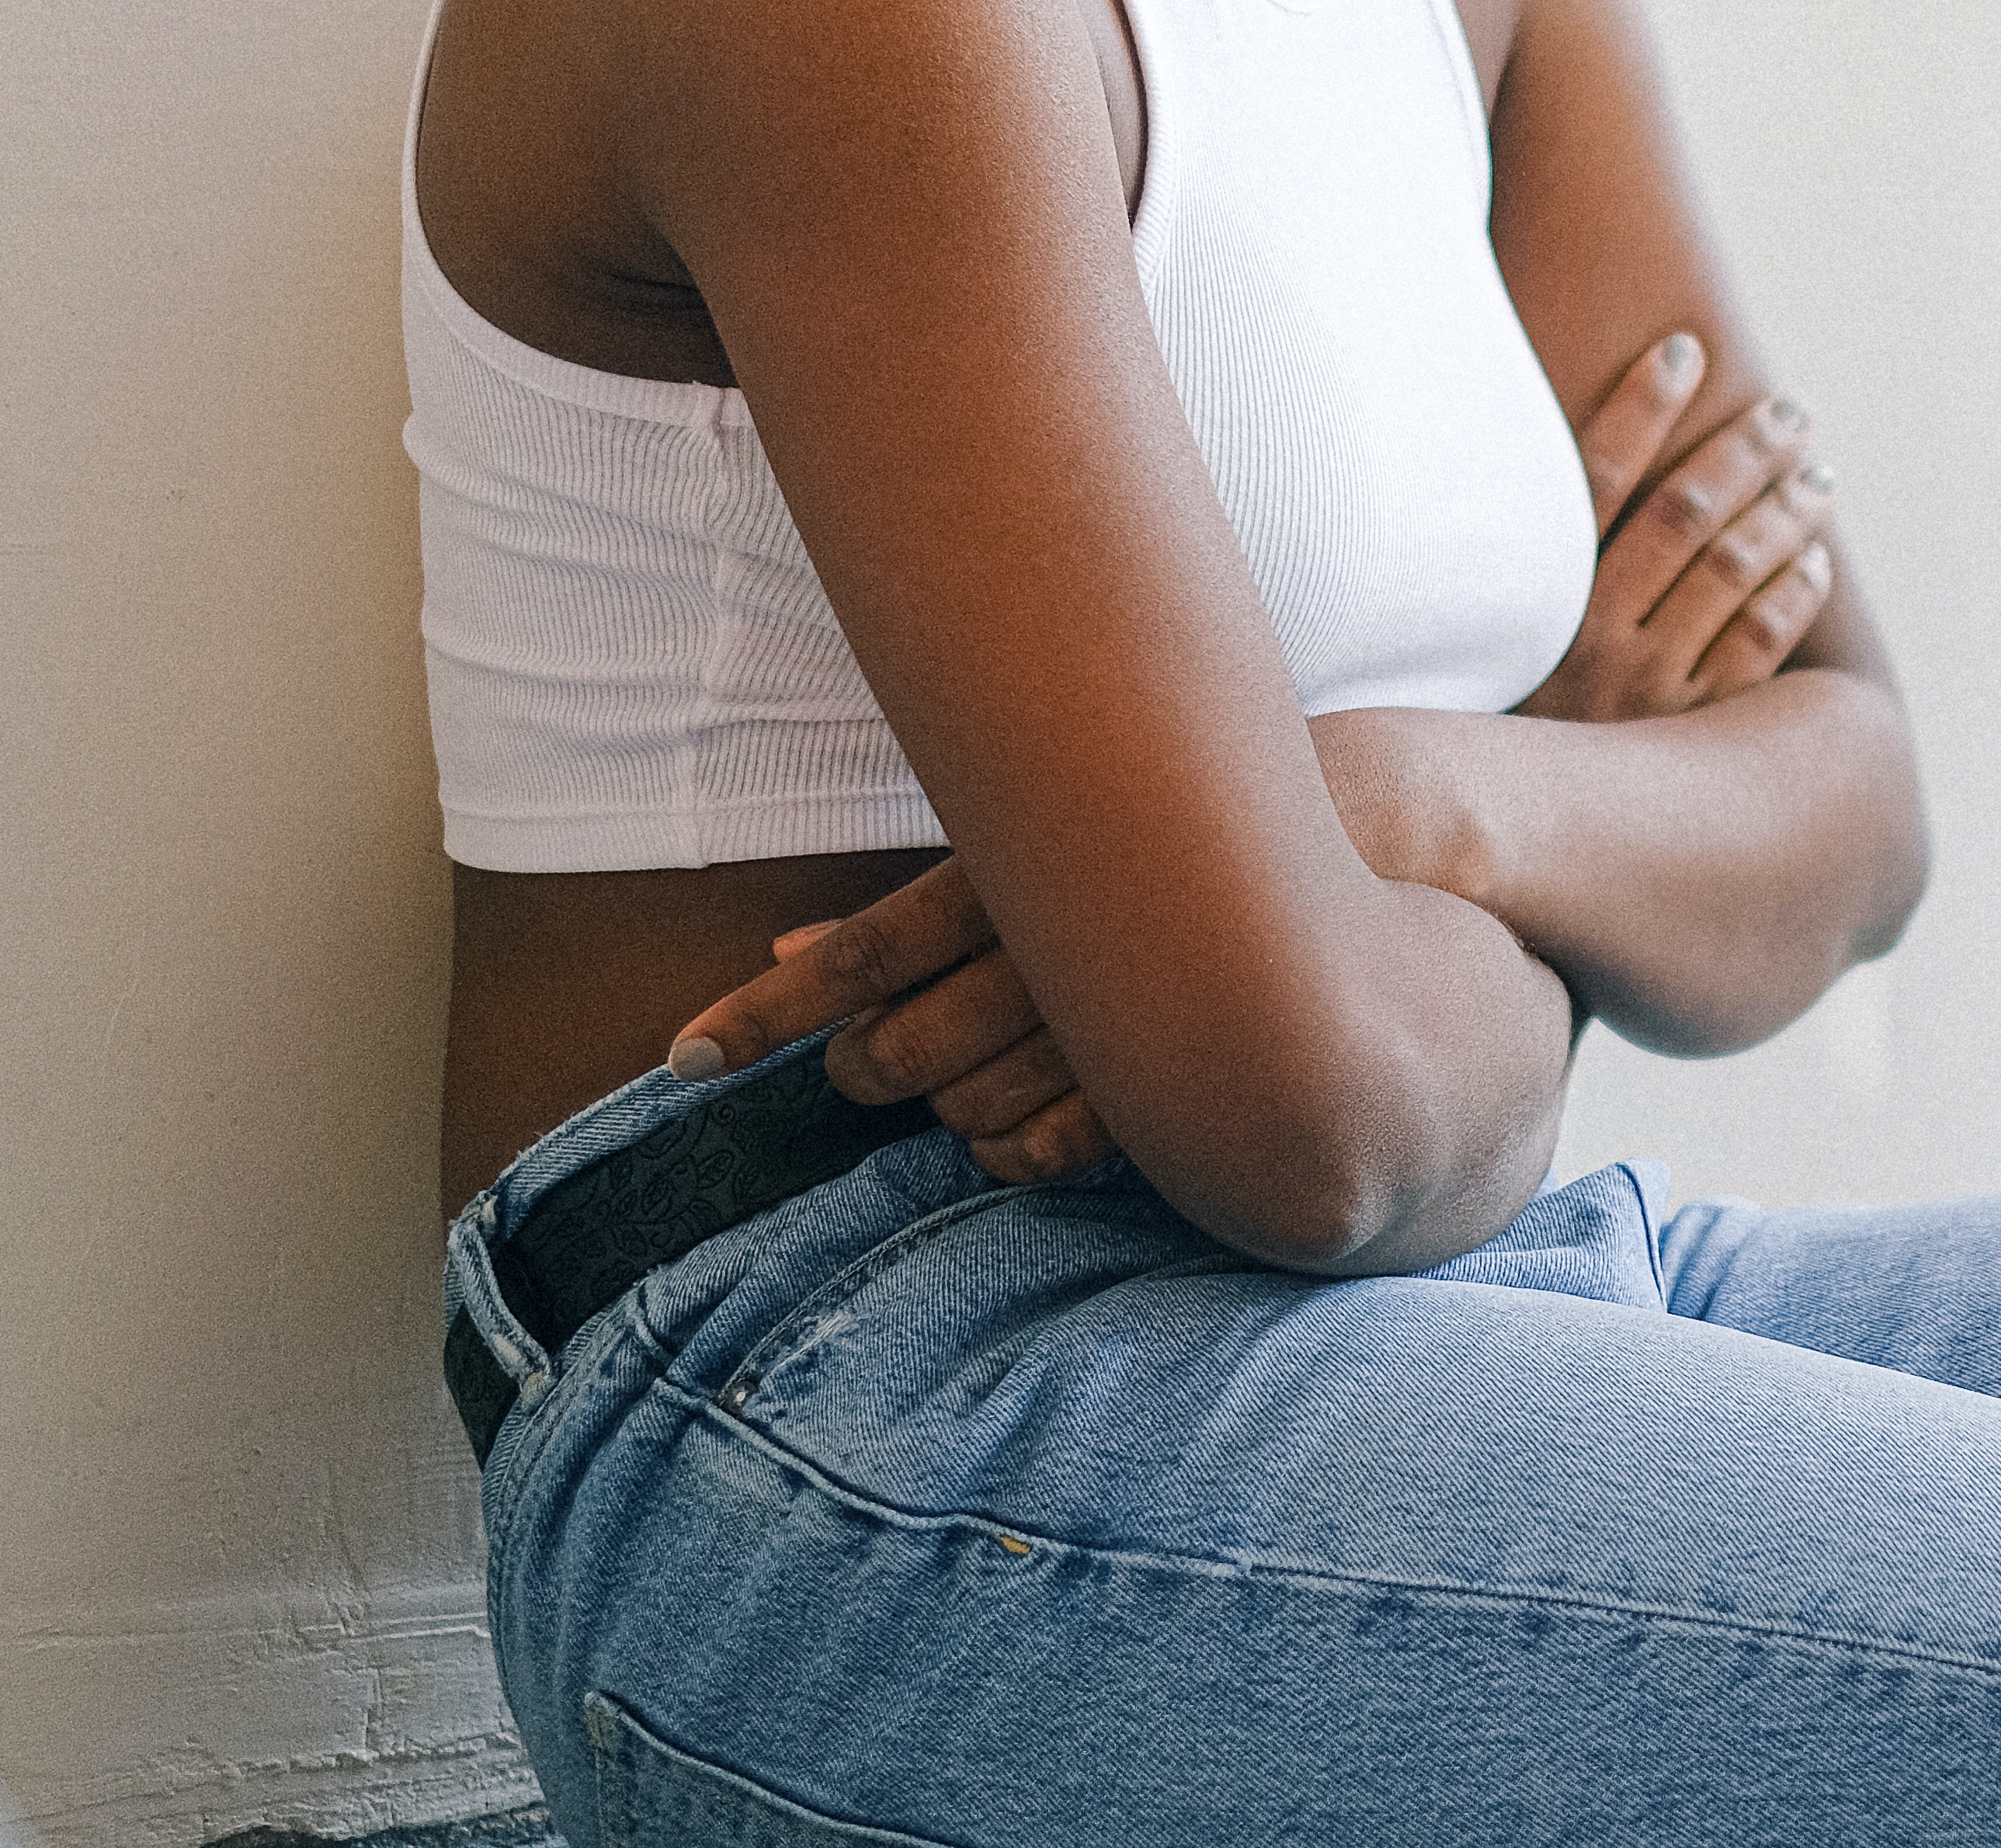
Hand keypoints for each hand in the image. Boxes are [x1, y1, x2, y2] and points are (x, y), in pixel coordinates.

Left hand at [664, 853, 1113, 1184]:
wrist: (1316, 856)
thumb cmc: (1135, 844)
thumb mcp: (1015, 850)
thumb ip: (909, 909)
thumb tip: (784, 942)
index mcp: (1013, 876)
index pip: (861, 956)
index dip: (763, 1013)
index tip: (683, 1057)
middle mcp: (1052, 956)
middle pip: (902, 1052)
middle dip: (863, 1066)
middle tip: (866, 1058)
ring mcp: (1105, 1029)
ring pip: (964, 1111)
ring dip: (940, 1108)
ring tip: (955, 1076)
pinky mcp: (1156, 1090)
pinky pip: (1041, 1155)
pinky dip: (1005, 1154)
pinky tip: (1005, 1130)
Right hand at [1523, 331, 1838, 723]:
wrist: (1502, 843)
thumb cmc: (1500, 719)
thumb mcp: (1488, 640)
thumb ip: (1524, 557)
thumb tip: (1546, 456)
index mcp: (1537, 602)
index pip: (1592, 479)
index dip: (1640, 407)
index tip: (1684, 348)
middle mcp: (1592, 640)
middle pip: (1683, 515)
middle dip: (1744, 450)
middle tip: (1790, 411)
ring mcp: (1647, 690)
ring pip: (1735, 572)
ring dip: (1786, 511)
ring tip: (1820, 473)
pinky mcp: (1692, 736)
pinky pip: (1760, 647)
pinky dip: (1794, 595)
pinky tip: (1815, 559)